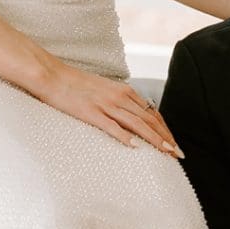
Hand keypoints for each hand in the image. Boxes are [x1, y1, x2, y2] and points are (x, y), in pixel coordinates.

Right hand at [46, 64, 181, 154]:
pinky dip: (125, 137)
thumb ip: (119, 101)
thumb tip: (132, 116)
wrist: (52, 75)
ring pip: (137, 124)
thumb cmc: (76, 85)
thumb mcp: (104, 89)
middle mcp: (119, 96)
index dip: (165, 128)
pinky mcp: (91, 112)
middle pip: (149, 119)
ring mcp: (105, 104)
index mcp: (123, 90)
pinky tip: (136, 148)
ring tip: (165, 152)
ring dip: (154, 139)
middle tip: (177, 153)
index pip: (151, 112)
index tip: (173, 142)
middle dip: (165, 137)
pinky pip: (112, 126)